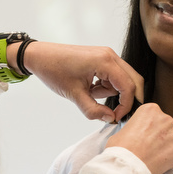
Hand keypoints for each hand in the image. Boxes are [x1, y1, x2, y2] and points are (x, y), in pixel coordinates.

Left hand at [19, 42, 143, 122]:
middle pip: (133, 80)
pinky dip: (105, 85)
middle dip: (124, 98)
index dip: (126, 105)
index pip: (128, 86)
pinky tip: (90, 86)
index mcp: (105, 61)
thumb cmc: (54, 70)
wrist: (40, 56)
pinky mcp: (101, 57)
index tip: (116, 117)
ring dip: (110, 91)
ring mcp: (106, 55)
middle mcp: (110, 55)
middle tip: (112, 112)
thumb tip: (110, 118)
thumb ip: (93, 110)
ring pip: (122, 79)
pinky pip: (113, 75)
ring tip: (89, 92)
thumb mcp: (74, 94)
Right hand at [106, 103, 172, 173]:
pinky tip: (156, 161)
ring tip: (150, 155)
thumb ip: (134, 127)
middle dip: (158, 135)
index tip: (144, 132)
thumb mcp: (122, 129)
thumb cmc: (121, 148)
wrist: (127, 166)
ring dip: (163, 146)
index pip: (153, 115)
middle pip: (164, 126)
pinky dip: (168, 157)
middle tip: (147, 145)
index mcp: (150, 110)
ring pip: (170, 139)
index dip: (147, 125)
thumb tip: (134, 134)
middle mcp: (164, 119)